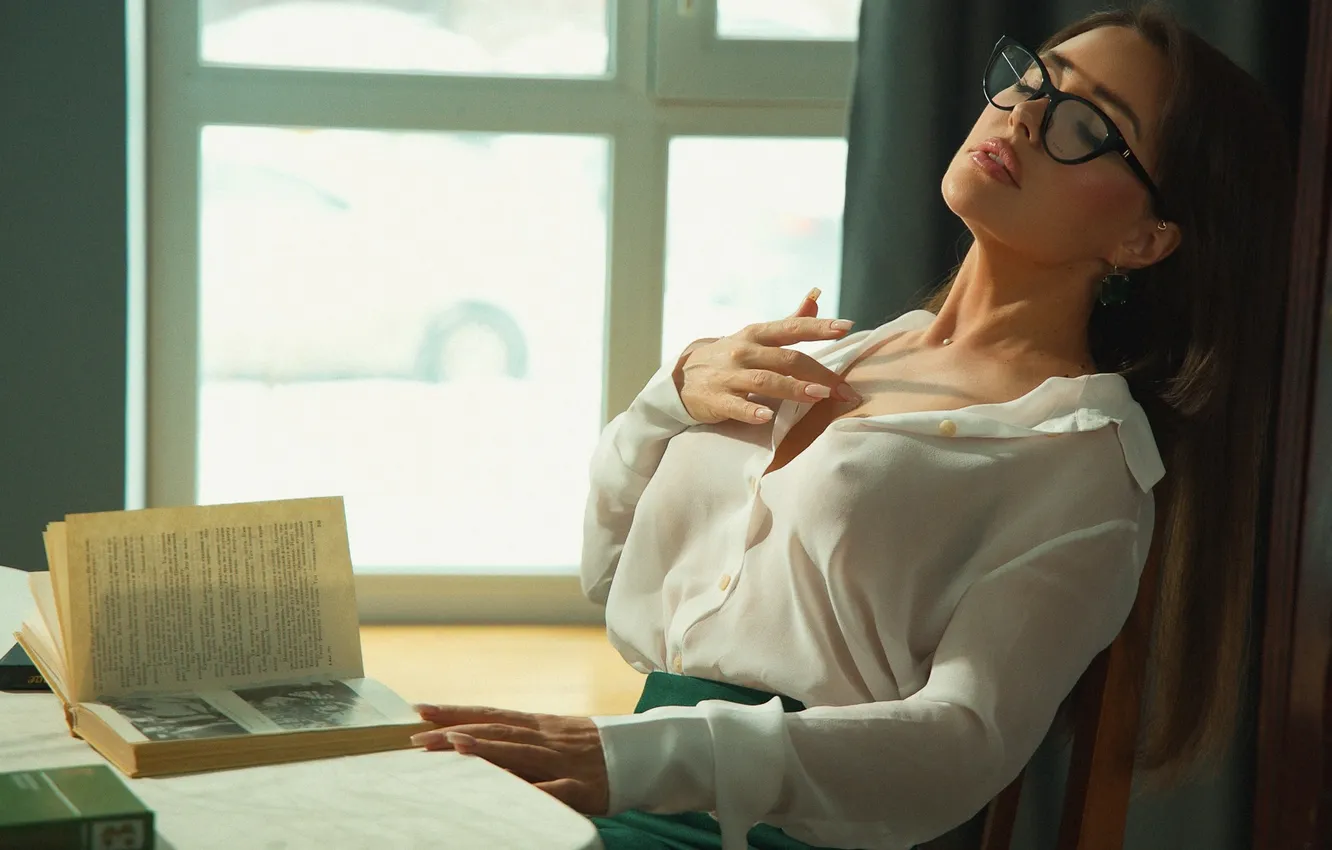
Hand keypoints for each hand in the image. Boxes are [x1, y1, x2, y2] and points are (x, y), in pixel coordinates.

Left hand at [410, 704, 608, 814]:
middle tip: (418, 737)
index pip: (490, 715)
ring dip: (488, 748)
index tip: (419, 709)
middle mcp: (546, 737)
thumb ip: (522, 738)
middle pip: (496, 731)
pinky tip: (514, 789)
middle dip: (455, 731)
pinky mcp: (582, 785)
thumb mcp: (555, 736)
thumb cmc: (591, 748)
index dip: (455, 711)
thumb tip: (477, 737)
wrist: (640, 753)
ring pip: (520, 752)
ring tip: (455, 745)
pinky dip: (536, 787)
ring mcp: (563, 760)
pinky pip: (557, 788)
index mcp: (539, 725)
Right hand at [673, 288, 862, 424]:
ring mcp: (728, 375)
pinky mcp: (715, 399)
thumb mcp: (755, 337)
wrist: (680, 379)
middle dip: (818, 372)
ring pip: (764, 380)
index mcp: (756, 335)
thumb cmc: (728, 358)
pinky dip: (750, 409)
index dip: (818, 327)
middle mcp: (743, 351)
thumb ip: (788, 322)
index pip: (791, 328)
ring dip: (792, 387)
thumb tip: (816, 297)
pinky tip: (765, 416)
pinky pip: (734, 405)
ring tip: (818, 396)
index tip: (845, 327)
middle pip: (785, 358)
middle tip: (844, 388)